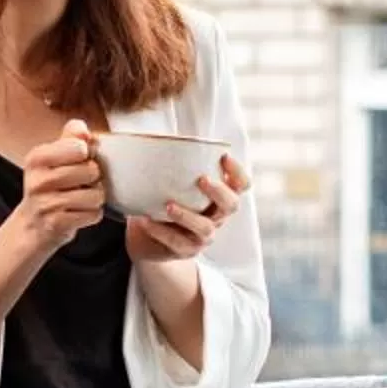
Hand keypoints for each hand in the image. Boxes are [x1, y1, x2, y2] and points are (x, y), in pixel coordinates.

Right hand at [7, 120, 106, 252]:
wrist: (32, 224)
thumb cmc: (48, 188)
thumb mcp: (53, 158)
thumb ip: (70, 138)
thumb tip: (83, 130)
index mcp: (37, 157)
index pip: (79, 146)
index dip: (87, 154)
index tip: (78, 161)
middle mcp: (38, 180)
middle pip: (91, 170)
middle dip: (93, 178)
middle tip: (80, 183)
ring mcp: (46, 204)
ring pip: (96, 194)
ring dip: (94, 198)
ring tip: (80, 199)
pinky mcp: (56, 224)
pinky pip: (93, 214)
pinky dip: (92, 215)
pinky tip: (78, 213)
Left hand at [125, 153, 246, 263]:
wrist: (145, 238)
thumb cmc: (160, 202)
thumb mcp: (168, 182)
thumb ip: (171, 163)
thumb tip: (155, 136)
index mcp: (218, 197)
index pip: (241, 185)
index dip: (238, 172)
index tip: (224, 157)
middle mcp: (216, 217)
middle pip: (231, 206)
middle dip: (219, 192)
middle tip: (201, 179)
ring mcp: (202, 236)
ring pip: (205, 228)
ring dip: (187, 216)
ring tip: (167, 205)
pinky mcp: (185, 251)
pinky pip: (177, 242)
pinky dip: (161, 231)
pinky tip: (146, 221)